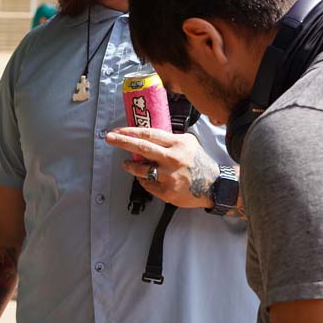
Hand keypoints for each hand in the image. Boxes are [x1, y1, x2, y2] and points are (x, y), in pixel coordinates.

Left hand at [105, 126, 219, 208]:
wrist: (214, 185)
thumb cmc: (199, 161)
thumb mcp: (188, 143)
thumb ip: (169, 140)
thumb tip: (146, 136)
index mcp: (177, 144)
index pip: (149, 134)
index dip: (131, 131)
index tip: (117, 130)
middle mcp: (172, 159)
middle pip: (141, 148)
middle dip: (122, 142)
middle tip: (108, 138)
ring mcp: (169, 176)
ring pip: (141, 169)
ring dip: (130, 165)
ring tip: (126, 164)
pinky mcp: (167, 192)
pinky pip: (147, 184)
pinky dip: (143, 179)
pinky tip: (144, 177)